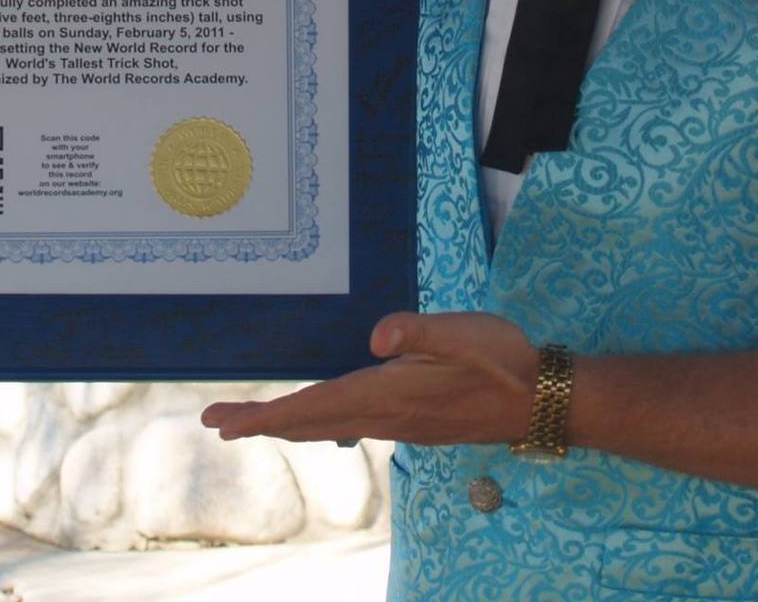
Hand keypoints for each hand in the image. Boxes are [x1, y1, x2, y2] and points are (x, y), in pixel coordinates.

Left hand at [199, 312, 539, 446]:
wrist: (540, 400)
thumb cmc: (502, 359)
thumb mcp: (462, 332)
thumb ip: (418, 331)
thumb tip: (377, 336)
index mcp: (388, 393)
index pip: (312, 407)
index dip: (265, 415)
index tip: (224, 422)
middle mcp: (386, 416)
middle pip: (310, 423)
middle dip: (262, 422)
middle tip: (217, 422)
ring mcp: (400, 424)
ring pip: (328, 427)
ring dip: (288, 423)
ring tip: (255, 420)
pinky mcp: (413, 422)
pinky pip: (351, 425)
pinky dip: (320, 423)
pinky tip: (320, 420)